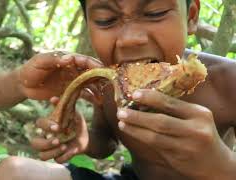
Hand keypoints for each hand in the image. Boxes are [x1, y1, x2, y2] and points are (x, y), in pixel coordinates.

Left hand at [19, 52, 102, 99]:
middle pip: (89, 72)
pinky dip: (90, 97)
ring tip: (105, 95)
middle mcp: (72, 69)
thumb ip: (53, 59)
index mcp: (66, 59)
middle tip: (110, 83)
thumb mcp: (40, 61)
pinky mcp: (69, 91)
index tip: (102, 70)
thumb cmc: (30, 69)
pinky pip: (82, 93)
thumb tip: (70, 58)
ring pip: (88, 83)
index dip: (93, 64)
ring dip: (97, 88)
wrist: (22, 84)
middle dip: (100, 77)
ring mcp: (71, 80)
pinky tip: (98, 102)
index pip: (83, 60)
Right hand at [30, 97, 88, 163]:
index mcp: (47, 125)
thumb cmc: (75, 122)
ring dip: (52, 152)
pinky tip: (73, 150)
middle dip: (45, 143)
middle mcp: (45, 138)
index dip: (46, 126)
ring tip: (65, 146)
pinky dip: (65, 157)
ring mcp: (51, 149)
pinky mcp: (59, 156)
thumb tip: (53, 98)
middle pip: (34, 143)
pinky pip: (57, 161)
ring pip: (42, 156)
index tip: (57, 127)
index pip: (39, 124)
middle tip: (58, 140)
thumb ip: (62, 106)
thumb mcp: (71, 112)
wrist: (85, 135)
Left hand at [116, 89, 234, 178]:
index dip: (151, 98)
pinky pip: (154, 146)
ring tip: (121, 122)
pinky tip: (131, 132)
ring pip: (154, 137)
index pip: (171, 104)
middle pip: (161, 122)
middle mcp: (195, 130)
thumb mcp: (197, 118)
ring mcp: (186, 146)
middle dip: (137, 116)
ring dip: (135, 129)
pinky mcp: (177, 158)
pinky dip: (140, 137)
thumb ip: (177, 110)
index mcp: (200, 114)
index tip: (134, 93)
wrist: (216, 164)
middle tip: (121, 111)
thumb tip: (145, 98)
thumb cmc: (201, 134)